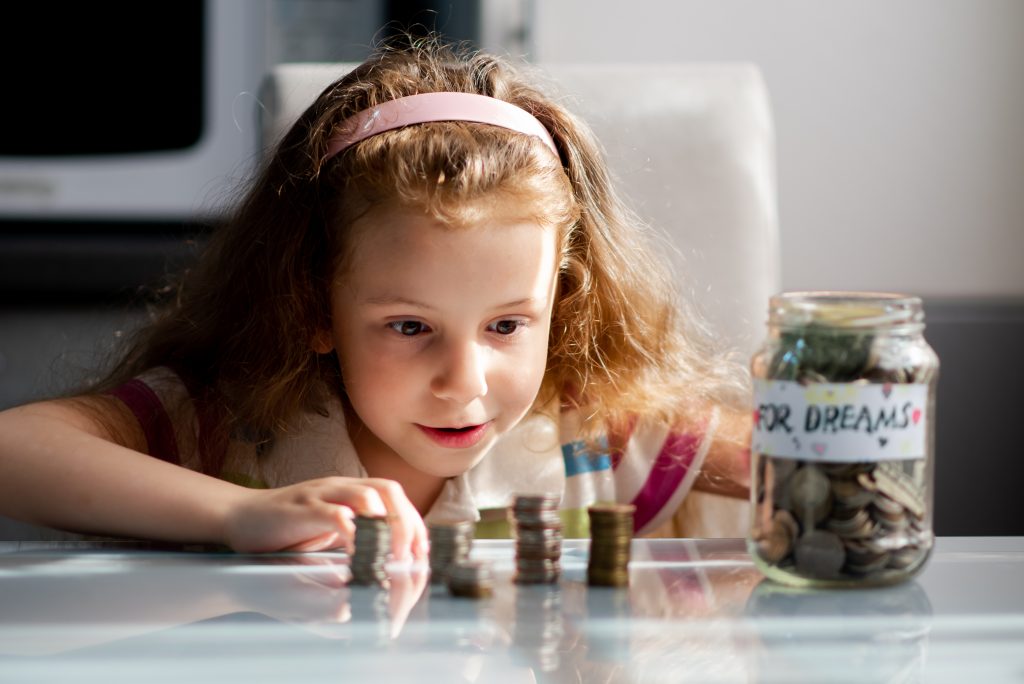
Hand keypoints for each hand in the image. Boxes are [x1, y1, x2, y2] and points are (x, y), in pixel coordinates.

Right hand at [222, 477, 427, 560]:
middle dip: (406, 522)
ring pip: (366, 495)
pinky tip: (359, 554)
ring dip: (386, 524)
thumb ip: (354, 544)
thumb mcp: (326, 537)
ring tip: (392, 555)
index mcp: (350, 493)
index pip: (394, 497)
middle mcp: (339, 487)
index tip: (422, 552)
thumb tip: (385, 569)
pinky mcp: (299, 509)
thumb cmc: (284, 533)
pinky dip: (352, 531)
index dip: (414, 521)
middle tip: (411, 556)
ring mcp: (320, 495)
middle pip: (388, 490)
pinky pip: (333, 513)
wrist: (237, 520)